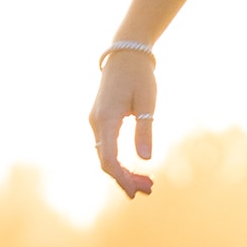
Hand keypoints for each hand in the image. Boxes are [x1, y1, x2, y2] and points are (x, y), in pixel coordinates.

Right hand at [88, 50, 157, 198]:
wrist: (125, 55)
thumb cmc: (139, 77)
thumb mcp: (147, 102)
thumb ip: (145, 129)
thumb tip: (146, 159)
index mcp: (106, 119)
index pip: (109, 158)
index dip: (121, 178)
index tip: (136, 191)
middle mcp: (97, 123)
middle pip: (106, 161)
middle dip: (125, 179)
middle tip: (149, 189)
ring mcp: (97, 122)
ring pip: (105, 155)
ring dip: (123, 172)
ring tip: (146, 183)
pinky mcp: (101, 121)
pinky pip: (106, 147)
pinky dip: (119, 160)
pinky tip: (135, 168)